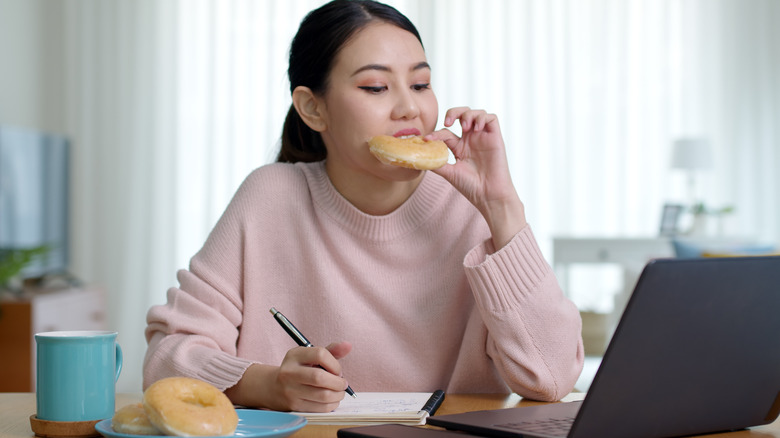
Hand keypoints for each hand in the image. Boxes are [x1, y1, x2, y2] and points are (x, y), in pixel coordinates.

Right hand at [225, 341, 351, 411]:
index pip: (320, 354)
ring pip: (322, 395)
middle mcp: (289, 372)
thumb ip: (331, 351)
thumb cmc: (299, 369)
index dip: (335, 364)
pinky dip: (331, 405)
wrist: (273, 387)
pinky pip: (319, 408)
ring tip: (339, 392)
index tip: (338, 370)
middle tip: (343, 383)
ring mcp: (290, 391)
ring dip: (337, 395)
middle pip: (320, 377)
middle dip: (338, 382)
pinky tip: (332, 400)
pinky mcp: (294, 406)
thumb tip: (348, 345)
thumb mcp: (310, 356)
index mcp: (294, 355)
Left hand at [428, 107, 526, 248]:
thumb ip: (436, 164)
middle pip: (462, 114)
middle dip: (453, 112)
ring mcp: (483, 137)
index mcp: (459, 147)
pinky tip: (476, 128)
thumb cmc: (471, 186)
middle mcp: (471, 139)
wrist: (488, 195)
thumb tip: (418, 158)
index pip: (446, 132)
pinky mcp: (495, 137)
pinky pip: (491, 118)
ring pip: (476, 113)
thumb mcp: (449, 173)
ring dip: (468, 114)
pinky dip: (482, 118)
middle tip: (448, 122)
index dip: (436, 132)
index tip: (428, 139)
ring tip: (465, 127)